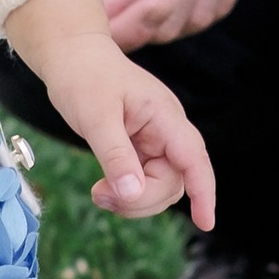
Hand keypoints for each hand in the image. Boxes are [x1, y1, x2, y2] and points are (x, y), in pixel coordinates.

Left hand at [0, 0, 217, 228]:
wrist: (71, 54)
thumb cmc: (84, 77)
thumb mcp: (96, 118)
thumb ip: (116, 157)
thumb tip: (132, 194)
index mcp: (165, 116)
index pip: (194, 159)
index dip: (204, 192)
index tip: (206, 223)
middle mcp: (167, 130)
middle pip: (173, 182)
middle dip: (142, 200)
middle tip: (99, 195)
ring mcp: (156, 140)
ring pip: (160, 187)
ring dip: (133, 201)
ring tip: (98, 193)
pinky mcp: (141, 148)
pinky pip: (144, 181)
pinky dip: (126, 192)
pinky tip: (103, 189)